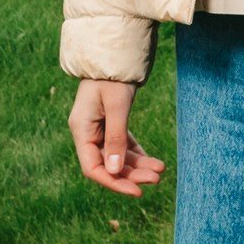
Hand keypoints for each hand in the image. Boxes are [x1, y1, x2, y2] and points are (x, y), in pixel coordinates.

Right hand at [69, 79, 166, 198]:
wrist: (116, 52)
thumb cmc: (113, 76)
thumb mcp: (117, 106)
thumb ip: (116, 138)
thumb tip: (114, 171)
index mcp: (81, 129)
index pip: (93, 167)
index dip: (113, 182)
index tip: (136, 190)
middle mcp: (88, 131)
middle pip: (108, 163)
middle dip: (132, 173)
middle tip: (157, 178)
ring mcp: (99, 127)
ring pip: (118, 155)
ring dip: (138, 165)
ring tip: (161, 170)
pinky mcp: (110, 122)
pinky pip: (123, 144)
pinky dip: (137, 153)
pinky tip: (153, 161)